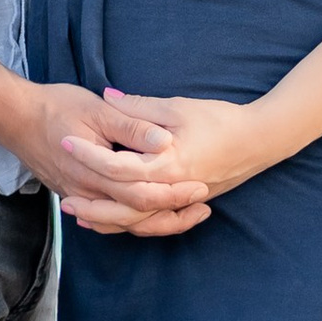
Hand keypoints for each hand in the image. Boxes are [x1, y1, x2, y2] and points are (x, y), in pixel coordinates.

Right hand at [3, 79, 209, 219]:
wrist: (14, 117)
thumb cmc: (56, 107)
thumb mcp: (98, 109)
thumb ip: (132, 126)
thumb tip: (164, 140)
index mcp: (98, 172)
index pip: (143, 196)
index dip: (174, 195)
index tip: (202, 187)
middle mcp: (88, 192)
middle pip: (137, 216)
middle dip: (173, 214)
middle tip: (203, 205)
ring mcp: (79, 197)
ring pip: (122, 223)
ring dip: (156, 223)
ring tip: (185, 216)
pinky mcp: (74, 196)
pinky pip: (107, 220)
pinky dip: (131, 222)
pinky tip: (148, 218)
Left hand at [58, 88, 266, 235]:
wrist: (259, 140)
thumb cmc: (220, 120)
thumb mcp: (176, 107)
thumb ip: (138, 107)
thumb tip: (106, 96)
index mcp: (167, 163)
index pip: (118, 166)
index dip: (88, 154)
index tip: (65, 142)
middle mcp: (172, 188)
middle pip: (123, 205)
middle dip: (92, 204)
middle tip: (62, 200)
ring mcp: (180, 199)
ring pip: (137, 221)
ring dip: (107, 220)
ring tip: (80, 216)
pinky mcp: (186, 203)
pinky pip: (153, 222)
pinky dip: (130, 224)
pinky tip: (113, 219)